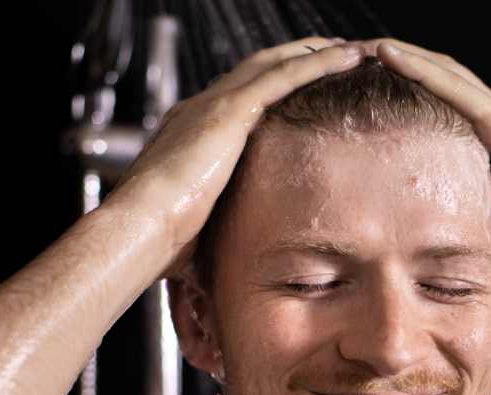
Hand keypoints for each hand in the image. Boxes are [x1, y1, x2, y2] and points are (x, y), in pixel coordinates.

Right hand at [103, 37, 363, 278]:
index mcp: (189, 133)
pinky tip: (346, 58)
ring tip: (351, 50)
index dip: (269, 87)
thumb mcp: (193, 224)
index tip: (297, 86)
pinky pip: (284, 76)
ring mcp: (214, 106)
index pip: (237, 99)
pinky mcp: (230, 111)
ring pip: (274, 65)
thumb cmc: (158, 239)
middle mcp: (200, 110)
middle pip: (258, 71)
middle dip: (296, 59)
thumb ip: (214, 220)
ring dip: (315, 54)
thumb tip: (224, 247)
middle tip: (333, 54)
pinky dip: (318, 63)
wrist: (139, 228)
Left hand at [361, 38, 490, 285]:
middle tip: (352, 58)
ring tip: (358, 45)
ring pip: (441, 73)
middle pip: (439, 83)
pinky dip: (417, 66)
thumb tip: (437, 268)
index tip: (367, 93)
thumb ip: (469, 237)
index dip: (409, 95)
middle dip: (398, 67)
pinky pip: (453, 86)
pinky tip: (385, 52)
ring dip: (400, 55)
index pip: (443, 113)